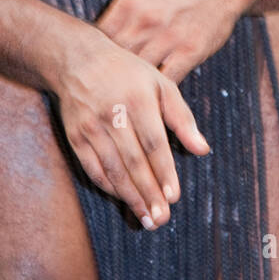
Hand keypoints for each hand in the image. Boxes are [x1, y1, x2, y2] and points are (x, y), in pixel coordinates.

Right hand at [52, 32, 210, 229]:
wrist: (78, 60)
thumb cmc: (128, 73)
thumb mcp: (160, 85)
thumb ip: (182, 118)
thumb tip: (203, 150)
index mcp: (138, 100)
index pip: (153, 143)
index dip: (164, 172)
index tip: (174, 197)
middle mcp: (113, 114)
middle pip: (133, 161)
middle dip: (149, 193)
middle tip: (161, 219)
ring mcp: (91, 127)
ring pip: (112, 169)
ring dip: (130, 197)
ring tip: (146, 219)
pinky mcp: (75, 136)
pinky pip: (92, 167)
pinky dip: (108, 186)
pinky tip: (123, 199)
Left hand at [94, 0, 245, 84]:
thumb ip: (121, 14)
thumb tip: (99, 36)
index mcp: (129, 4)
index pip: (101, 38)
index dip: (96, 56)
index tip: (96, 68)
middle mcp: (145, 21)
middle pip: (117, 58)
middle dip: (111, 75)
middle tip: (107, 91)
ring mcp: (167, 37)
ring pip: (139, 72)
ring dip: (133, 88)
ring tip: (127, 102)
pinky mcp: (189, 51)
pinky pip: (168, 80)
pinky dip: (159, 92)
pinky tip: (155, 98)